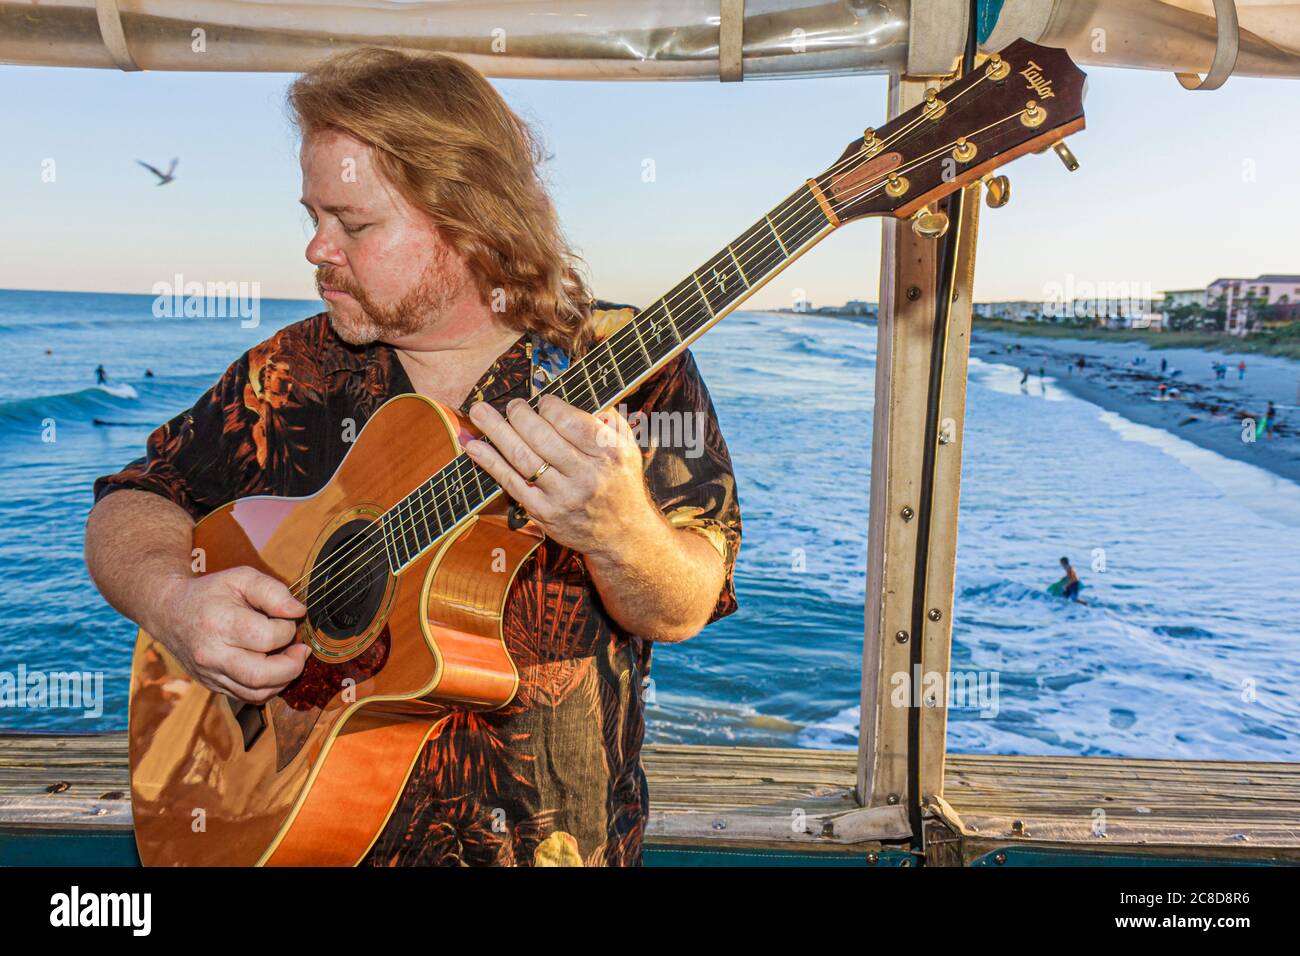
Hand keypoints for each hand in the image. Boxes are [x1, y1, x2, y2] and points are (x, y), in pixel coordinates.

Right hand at [151, 566, 310, 703]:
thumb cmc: (210, 593)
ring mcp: (210, 674)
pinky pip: (248, 697)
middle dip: (293, 666)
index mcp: (219, 623)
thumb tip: (298, 612)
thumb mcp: (241, 578)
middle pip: (261, 675)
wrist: (169, 612)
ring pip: (256, 693)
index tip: (287, 619)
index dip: (288, 629)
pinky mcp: (212, 686)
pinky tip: (274, 668)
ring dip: (283, 679)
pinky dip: (269, 687)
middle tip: (301, 649)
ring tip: (290, 659)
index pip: (267, 638)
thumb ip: (273, 591)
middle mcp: (212, 654)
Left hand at [462, 394, 658, 558]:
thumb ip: (607, 419)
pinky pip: (511, 482)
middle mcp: (586, 475)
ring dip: (495, 431)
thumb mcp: (627, 448)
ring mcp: (563, 496)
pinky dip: (490, 462)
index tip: (543, 402)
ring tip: (479, 412)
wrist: (621, 535)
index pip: (570, 421)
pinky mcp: (543, 512)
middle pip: (541, 437)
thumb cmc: (619, 482)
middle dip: (519, 415)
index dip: (549, 406)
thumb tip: (578, 393)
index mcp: (609, 453)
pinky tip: (474, 446)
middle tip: (512, 405)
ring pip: (522, 457)